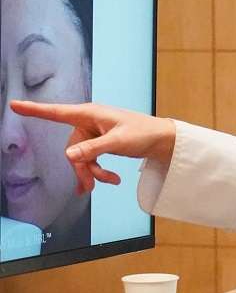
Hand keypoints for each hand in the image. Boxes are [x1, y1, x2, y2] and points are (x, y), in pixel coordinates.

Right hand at [8, 101, 176, 194]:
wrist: (164, 140)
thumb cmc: (144, 133)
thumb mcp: (118, 142)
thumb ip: (93, 149)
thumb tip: (69, 156)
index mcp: (90, 114)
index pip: (57, 112)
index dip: (35, 110)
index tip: (14, 105)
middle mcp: (89, 121)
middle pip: (71, 148)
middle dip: (81, 168)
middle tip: (90, 187)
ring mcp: (95, 133)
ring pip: (81, 157)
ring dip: (92, 172)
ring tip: (110, 182)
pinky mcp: (101, 142)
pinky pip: (90, 158)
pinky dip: (98, 171)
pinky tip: (110, 181)